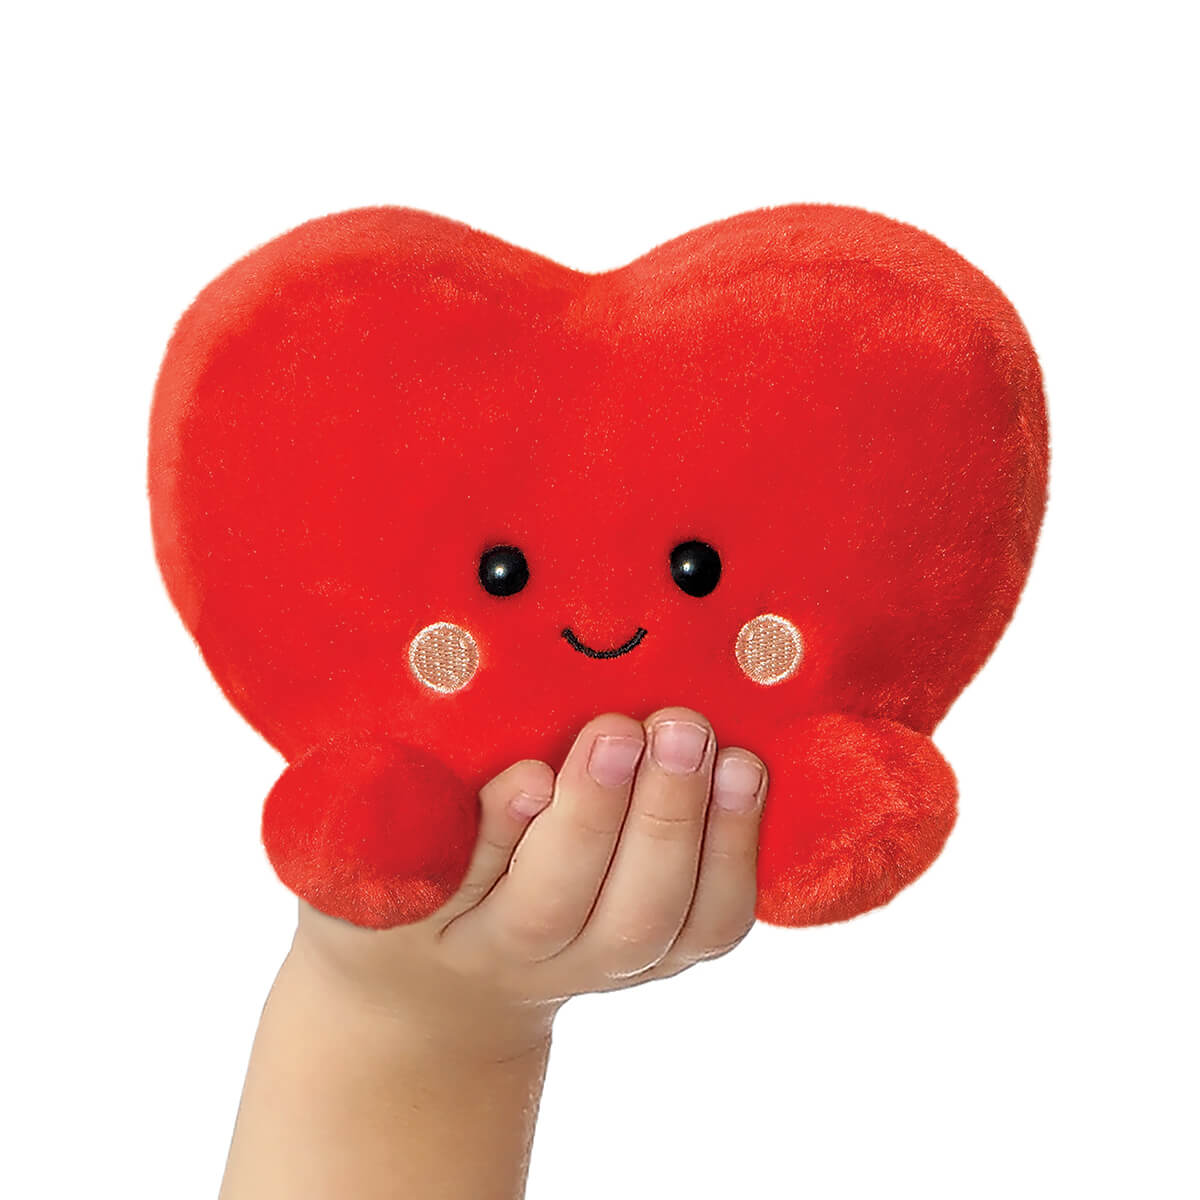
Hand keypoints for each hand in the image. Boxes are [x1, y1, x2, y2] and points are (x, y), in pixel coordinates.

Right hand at [290, 706, 767, 1060]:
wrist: (445, 986)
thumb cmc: (404, 878)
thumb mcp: (369, 843)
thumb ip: (396, 798)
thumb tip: (474, 734)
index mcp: (436, 922)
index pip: (460, 879)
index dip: (502, 833)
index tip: (529, 774)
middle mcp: (524, 955)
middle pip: (566, 905)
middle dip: (605, 815)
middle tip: (631, 729)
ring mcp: (600, 963)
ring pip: (652, 921)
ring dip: (688, 830)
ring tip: (707, 746)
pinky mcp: (661, 954)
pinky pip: (711, 924)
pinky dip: (738, 856)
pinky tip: (748, 776)